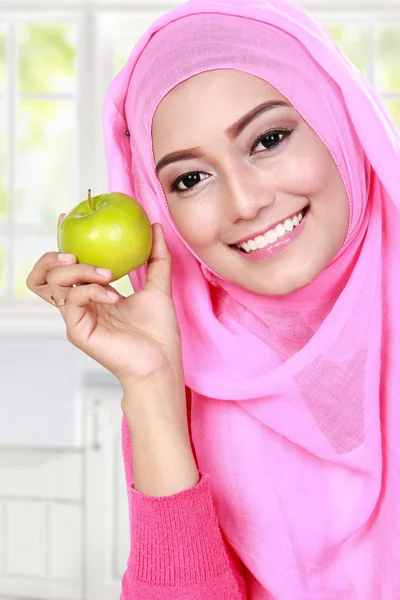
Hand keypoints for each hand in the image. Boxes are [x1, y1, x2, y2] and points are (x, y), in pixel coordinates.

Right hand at [26, 214, 183, 389]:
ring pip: (53, 284)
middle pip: (43, 277)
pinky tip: (115, 295)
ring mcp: (76, 319)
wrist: (161, 363)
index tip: (67, 218)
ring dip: (78, 271)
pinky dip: (93, 291)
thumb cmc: (158, 333)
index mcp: (92, 296)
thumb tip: (155, 227)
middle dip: (52, 257)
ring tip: (106, 273)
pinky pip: (73, 301)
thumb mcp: (159, 287)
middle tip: (75, 252)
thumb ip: (156, 258)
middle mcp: (80, 307)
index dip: (59, 242)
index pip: (66, 267)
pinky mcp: (78, 331)